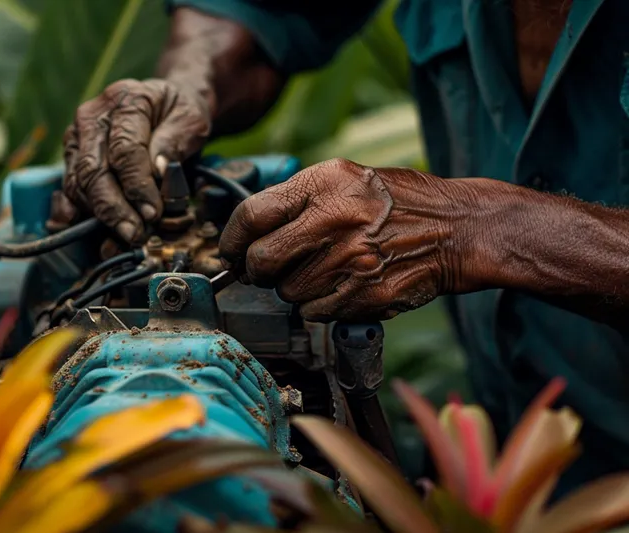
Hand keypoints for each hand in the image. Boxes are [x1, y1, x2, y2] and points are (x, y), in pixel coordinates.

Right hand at [50, 78, 211, 242]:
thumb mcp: (191, 120)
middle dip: (113, 207)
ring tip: (124, 234)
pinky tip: (79, 225)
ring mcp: (79, 136)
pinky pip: (67, 185)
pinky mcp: (73, 155)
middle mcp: (94, 116)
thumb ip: (175, 142)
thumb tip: (157, 171)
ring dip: (99, 213)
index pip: (124, 149)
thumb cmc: (179, 113)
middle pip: (94, 169)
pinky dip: (71, 208)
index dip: (137, 186)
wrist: (166, 106)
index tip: (153, 212)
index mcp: (126, 100)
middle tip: (134, 233)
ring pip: (78, 181)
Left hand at [219, 159, 474, 321]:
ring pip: (286, 292)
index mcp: (324, 184)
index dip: (231, 239)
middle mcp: (333, 221)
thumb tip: (249, 232)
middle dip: (257, 271)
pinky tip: (340, 286)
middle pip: (261, 261)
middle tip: (267, 269)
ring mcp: (349, 261)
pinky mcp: (363, 295)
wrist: (456, 229)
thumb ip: (297, 200)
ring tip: (321, 271)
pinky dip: (318, 306)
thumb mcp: (347, 178)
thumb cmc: (398, 203)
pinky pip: (314, 312)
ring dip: (293, 289)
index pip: (252, 215)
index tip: (230, 252)